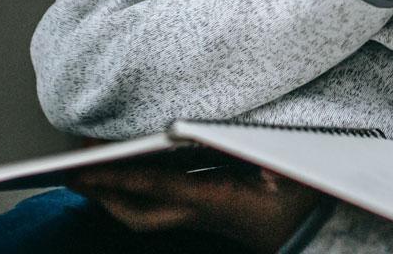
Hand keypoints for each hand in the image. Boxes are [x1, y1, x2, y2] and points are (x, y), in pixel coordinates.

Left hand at [68, 160, 320, 251]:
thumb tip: (270, 175)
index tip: (84, 168)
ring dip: (116, 195)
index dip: (118, 180)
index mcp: (218, 203)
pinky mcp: (210, 208)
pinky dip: (140, 187)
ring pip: (147, 214)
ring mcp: (205, 215)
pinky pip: (163, 203)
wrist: (320, 227)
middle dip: (102, 195)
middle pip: (139, 215)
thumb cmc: (309, 194)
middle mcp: (204, 213)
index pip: (157, 192)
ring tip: (91, 166)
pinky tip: (134, 165)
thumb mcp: (299, 177)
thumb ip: (283, 173)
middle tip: (72, 169)